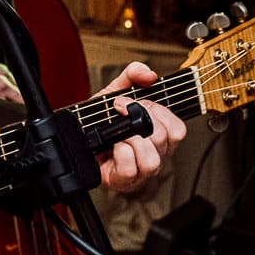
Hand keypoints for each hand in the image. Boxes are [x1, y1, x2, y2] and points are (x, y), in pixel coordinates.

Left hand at [91, 62, 186, 193]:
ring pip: (152, 159)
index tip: (134, 101)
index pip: (178, 130)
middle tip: (120, 109)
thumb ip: (133, 74)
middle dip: (140, 118)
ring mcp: (140, 171)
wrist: (76, 136)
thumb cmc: (100, 119)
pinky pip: (131, 169)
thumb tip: (150, 75)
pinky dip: (121, 153)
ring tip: (118, 132)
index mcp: (158, 136)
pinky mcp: (123, 180)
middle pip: (165, 140)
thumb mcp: (116, 90)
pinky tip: (112, 146)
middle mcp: (154, 154)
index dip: (159, 112)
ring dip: (133, 139)